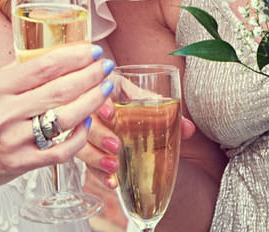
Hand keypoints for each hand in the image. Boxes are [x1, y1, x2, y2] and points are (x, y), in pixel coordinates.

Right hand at [0, 43, 114, 205]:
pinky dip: (78, 136)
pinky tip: (86, 123)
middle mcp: (4, 113)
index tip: (91, 50)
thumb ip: (13, 73)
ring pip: (64, 118)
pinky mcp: (22, 164)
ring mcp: (14, 141)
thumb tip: (48, 55)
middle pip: (58, 90)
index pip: (42, 66)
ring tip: (105, 89)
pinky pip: (60, 150)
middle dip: (89, 76)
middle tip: (105, 66)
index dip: (72, 56)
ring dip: (91, 102)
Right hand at [77, 97, 196, 189]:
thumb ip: (163, 109)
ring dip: (96, 157)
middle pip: (84, 120)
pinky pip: (85, 161)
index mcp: (103, 86)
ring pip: (80, 143)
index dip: (101, 102)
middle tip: (116, 146)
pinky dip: (98, 173)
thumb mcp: (140, 96)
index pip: (95, 91)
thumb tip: (188, 129)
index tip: (110, 112)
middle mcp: (89, 106)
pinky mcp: (84, 147)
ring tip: (114, 167)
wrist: (111, 102)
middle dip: (99, 134)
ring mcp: (83, 128)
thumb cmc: (126, 95)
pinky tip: (112, 183)